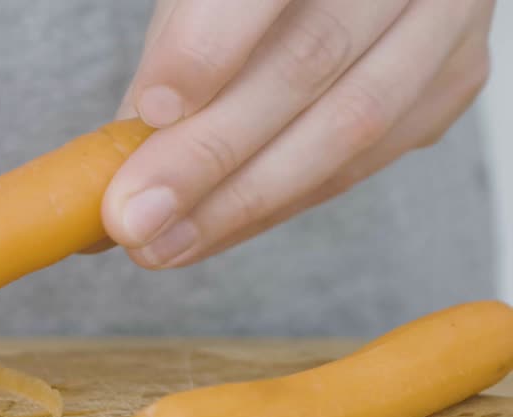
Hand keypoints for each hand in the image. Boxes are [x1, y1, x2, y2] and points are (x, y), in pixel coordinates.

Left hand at [100, 0, 494, 268]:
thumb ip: (175, 51)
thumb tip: (112, 163)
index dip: (210, 44)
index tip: (151, 109)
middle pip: (311, 60)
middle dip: (211, 154)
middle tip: (133, 216)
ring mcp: (446, 18)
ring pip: (352, 124)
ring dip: (244, 201)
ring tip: (162, 244)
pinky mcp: (454, 78)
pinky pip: (369, 157)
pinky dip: (285, 201)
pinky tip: (219, 229)